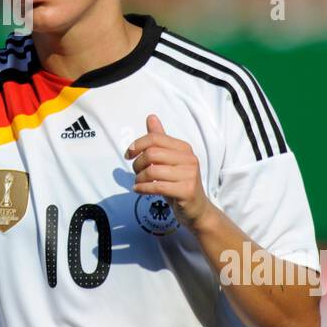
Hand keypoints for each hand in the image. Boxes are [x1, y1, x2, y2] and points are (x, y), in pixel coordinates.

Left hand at [125, 114, 211, 232]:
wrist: (197, 209)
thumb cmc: (179, 183)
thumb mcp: (169, 160)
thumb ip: (160, 140)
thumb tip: (151, 117)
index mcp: (184, 148)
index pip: (155, 138)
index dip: (137, 145)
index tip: (128, 154)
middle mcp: (189, 159)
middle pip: (152, 154)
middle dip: (137, 163)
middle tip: (135, 172)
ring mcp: (189, 175)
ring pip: (153, 171)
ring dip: (139, 178)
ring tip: (138, 182)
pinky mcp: (186, 191)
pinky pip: (157, 186)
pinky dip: (142, 188)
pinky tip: (138, 189)